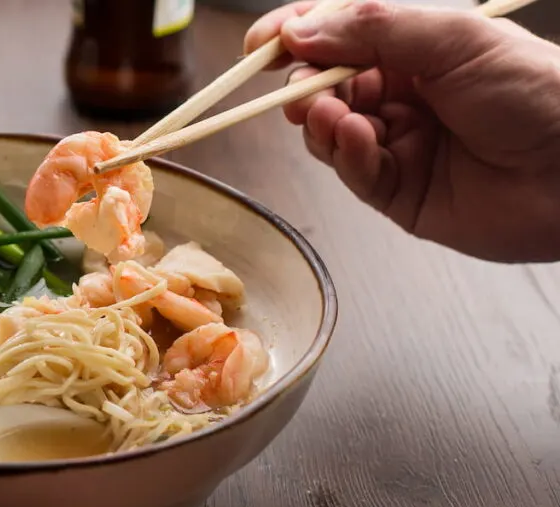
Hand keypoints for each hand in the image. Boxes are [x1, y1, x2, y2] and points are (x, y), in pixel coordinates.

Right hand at [244, 0, 559, 262]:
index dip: (296, 37)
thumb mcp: (452, 38)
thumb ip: (371, 29)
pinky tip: (355, 138)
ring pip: (329, 133)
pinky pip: (353, 172)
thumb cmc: (538, 92)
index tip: (258, 46)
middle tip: (296, 87)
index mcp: (416, 49)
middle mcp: (402, 96)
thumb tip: (301, 29)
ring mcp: (399, 145)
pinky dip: (344, 154)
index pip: (339, 37)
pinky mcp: (399, 193)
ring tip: (328, 114)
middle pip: (324, 86)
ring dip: (319, 121)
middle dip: (303, 84)